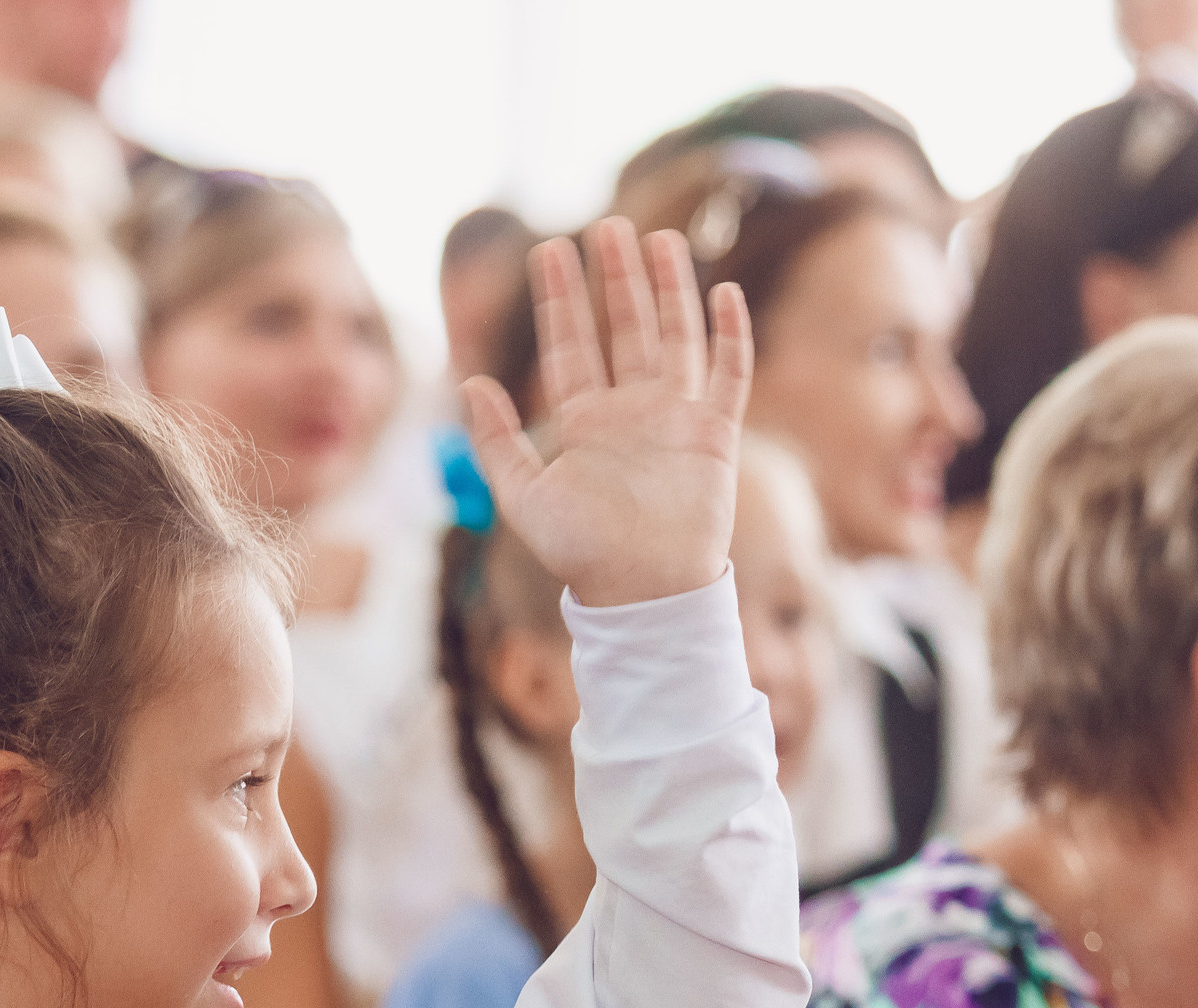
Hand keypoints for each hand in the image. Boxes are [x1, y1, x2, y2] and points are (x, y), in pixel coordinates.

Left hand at [463, 218, 750, 607]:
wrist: (643, 592)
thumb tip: (467, 382)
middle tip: (606, 225)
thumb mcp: (522, 496)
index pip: (570, 347)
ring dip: (668, 290)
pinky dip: (729, 335)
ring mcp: (676, 420)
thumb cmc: (581, 554)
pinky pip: (729, 375)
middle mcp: (631, 413)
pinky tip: (723, 293)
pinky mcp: (716, 435)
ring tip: (659, 239)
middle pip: (624, 329)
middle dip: (614, 279)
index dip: (560, 300)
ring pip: (675, 338)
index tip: (548, 250)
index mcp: (585, 424)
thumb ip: (495, 440)